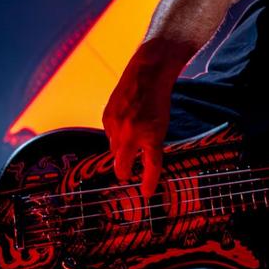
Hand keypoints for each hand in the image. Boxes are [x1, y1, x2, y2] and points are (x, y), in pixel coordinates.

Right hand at [101, 51, 175, 200]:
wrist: (146, 74)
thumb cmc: (158, 100)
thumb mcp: (162, 125)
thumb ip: (151, 144)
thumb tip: (140, 161)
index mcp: (152, 136)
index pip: (151, 166)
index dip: (149, 183)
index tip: (146, 195)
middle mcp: (132, 134)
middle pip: (122, 165)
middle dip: (124, 172)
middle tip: (127, 174)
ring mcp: (117, 126)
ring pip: (114, 150)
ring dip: (120, 150)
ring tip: (129, 141)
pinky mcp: (106, 117)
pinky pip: (108, 135)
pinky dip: (115, 135)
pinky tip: (122, 125)